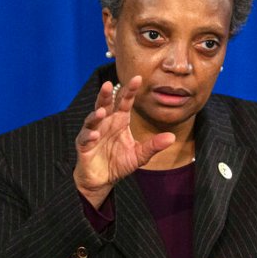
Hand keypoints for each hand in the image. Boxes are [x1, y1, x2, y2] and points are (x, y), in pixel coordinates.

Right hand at [73, 76, 174, 206]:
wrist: (103, 179)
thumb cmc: (119, 163)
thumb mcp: (140, 155)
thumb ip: (153, 145)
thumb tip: (172, 137)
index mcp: (120, 120)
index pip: (125, 101)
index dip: (130, 90)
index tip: (138, 78)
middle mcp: (106, 122)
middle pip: (105, 104)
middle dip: (106, 94)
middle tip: (109, 84)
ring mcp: (94, 132)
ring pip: (92, 118)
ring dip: (96, 114)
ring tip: (102, 111)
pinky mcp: (84, 145)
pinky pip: (85, 138)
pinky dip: (90, 135)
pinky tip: (95, 135)